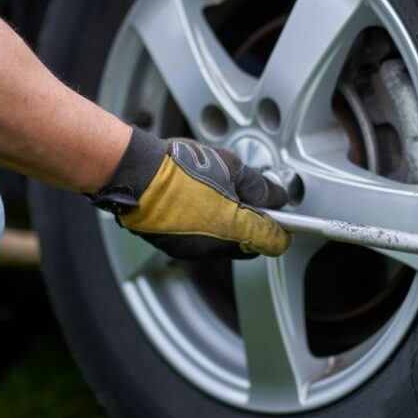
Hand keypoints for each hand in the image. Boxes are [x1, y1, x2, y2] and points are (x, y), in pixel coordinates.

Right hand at [90, 129, 290, 259]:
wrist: (135, 174)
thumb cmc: (179, 167)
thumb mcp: (230, 166)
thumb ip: (258, 186)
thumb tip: (276, 196)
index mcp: (234, 228)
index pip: (272, 241)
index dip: (281, 230)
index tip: (283, 221)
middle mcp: (215, 247)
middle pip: (248, 246)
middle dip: (252, 228)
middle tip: (248, 202)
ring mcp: (193, 250)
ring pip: (222, 246)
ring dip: (227, 228)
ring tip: (217, 197)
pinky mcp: (174, 249)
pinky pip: (199, 243)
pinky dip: (205, 229)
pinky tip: (196, 205)